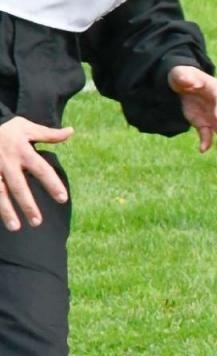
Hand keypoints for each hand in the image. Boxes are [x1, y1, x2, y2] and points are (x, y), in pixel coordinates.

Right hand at [0, 116, 71, 230]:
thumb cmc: (6, 129)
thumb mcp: (26, 127)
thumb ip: (48, 134)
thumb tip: (71, 131)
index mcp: (22, 151)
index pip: (41, 169)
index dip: (52, 184)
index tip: (63, 199)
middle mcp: (7, 162)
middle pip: (18, 186)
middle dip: (27, 205)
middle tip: (37, 222)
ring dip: (6, 211)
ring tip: (16, 227)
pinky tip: (0, 220)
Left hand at [168, 65, 216, 152]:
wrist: (180, 85)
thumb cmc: (183, 76)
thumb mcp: (181, 74)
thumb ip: (184, 76)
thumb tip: (188, 81)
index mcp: (215, 90)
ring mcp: (212, 115)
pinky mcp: (204, 123)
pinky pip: (207, 134)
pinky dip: (206, 142)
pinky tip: (202, 149)